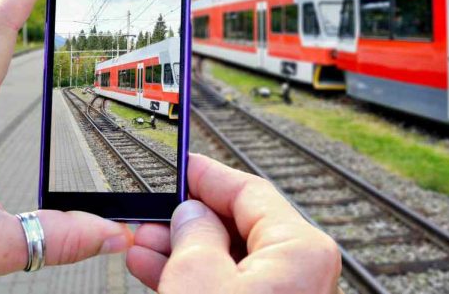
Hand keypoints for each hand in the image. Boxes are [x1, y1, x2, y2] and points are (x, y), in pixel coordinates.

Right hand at [127, 154, 341, 293]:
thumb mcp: (199, 280)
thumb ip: (193, 235)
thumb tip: (191, 215)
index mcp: (301, 250)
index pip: (250, 191)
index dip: (210, 176)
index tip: (185, 166)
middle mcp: (303, 271)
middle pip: (240, 226)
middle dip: (189, 220)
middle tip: (154, 216)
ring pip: (232, 260)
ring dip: (186, 251)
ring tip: (144, 246)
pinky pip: (233, 286)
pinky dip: (199, 278)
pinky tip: (158, 271)